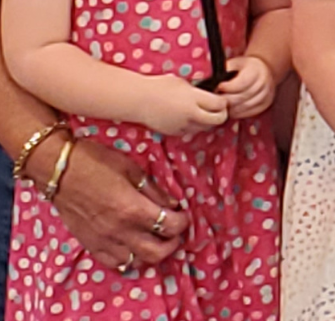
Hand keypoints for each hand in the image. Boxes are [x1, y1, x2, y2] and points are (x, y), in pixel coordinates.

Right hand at [45, 140, 187, 268]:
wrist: (59, 170)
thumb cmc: (97, 162)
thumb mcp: (132, 168)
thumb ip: (153, 189)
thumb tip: (173, 204)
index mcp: (132, 209)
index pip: (169, 226)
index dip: (182, 221)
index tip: (183, 214)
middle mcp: (119, 231)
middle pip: (156, 252)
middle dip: (172, 242)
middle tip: (175, 229)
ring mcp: (103, 241)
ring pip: (136, 262)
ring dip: (151, 253)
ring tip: (155, 237)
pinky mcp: (90, 245)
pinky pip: (114, 263)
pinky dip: (129, 258)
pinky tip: (133, 245)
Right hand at [141, 74, 228, 134]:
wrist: (138, 100)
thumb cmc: (159, 86)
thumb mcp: (183, 83)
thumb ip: (198, 92)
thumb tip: (210, 94)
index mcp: (193, 99)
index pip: (219, 104)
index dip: (223, 101)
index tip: (221, 97)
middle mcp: (190, 115)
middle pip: (217, 120)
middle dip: (221, 114)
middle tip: (218, 108)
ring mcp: (182, 125)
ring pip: (205, 128)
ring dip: (208, 121)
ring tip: (203, 111)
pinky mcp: (175, 132)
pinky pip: (191, 131)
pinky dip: (194, 126)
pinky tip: (189, 117)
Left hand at [218, 56, 275, 118]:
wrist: (264, 70)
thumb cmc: (245, 67)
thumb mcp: (236, 62)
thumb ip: (226, 68)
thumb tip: (212, 78)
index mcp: (256, 70)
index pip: (242, 82)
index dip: (229, 87)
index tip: (218, 87)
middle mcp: (263, 82)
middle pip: (242, 97)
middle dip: (227, 100)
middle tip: (216, 100)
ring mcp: (266, 94)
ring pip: (245, 107)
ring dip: (231, 108)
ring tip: (223, 105)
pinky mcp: (266, 104)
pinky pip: (249, 113)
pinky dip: (238, 113)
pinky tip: (232, 109)